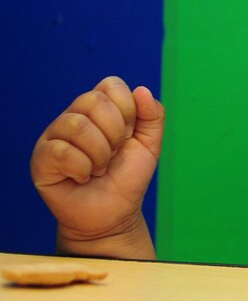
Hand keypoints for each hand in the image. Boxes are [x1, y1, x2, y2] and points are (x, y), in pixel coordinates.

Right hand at [31, 76, 164, 257]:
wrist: (114, 214)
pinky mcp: (41, 157)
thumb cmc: (127, 178)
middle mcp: (74, 116)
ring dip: (100, 154)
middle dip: (116, 133)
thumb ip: (153, 116)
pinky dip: (82, 169)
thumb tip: (141, 89)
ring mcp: (55, 135)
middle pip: (93, 100)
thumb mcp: (150, 146)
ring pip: (78, 125)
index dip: (127, 110)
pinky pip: (62, 151)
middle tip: (114, 155)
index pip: (111, 85)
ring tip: (99, 169)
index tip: (130, 135)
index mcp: (100, 109)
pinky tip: (82, 178)